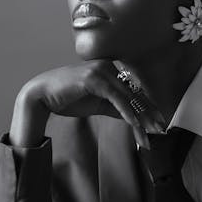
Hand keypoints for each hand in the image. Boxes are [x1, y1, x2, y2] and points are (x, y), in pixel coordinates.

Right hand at [15, 60, 166, 148]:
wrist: (41, 95)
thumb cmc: (67, 98)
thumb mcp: (97, 104)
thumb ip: (115, 107)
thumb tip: (133, 117)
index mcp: (110, 69)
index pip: (133, 91)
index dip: (147, 108)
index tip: (158, 122)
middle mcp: (109, 66)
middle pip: (134, 94)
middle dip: (148, 114)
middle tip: (161, 130)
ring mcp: (101, 70)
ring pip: (128, 98)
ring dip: (140, 119)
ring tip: (150, 134)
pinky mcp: (94, 78)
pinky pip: (117, 99)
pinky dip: (128, 113)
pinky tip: (136, 126)